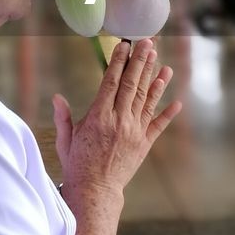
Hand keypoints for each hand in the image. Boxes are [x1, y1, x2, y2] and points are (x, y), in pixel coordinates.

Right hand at [51, 39, 180, 202]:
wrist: (95, 191)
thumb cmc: (77, 165)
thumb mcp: (66, 140)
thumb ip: (63, 118)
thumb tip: (57, 98)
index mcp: (98, 117)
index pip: (111, 81)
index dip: (118, 61)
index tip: (124, 45)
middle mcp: (119, 121)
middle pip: (132, 85)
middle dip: (140, 62)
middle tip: (148, 43)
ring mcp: (134, 132)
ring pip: (146, 99)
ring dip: (154, 79)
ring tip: (161, 61)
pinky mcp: (144, 144)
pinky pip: (158, 125)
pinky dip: (168, 112)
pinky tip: (177, 100)